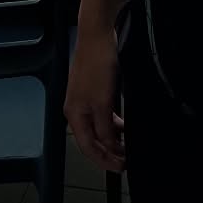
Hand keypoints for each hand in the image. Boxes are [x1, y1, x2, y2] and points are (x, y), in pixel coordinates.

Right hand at [65, 27, 124, 171]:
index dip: (104, 161)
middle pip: (92, 139)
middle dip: (108, 152)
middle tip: (126, 159)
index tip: (120, 168)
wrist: (97, 35)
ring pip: (98, 127)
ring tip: (127, 144)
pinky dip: (113, 123)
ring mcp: (84, 98)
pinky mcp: (93, 89)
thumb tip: (109, 147)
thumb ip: (105, 128)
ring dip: (112, 138)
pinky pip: (102, 114)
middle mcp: (76, 108)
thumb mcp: (103, 102)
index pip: (87, 148)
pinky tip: (123, 124)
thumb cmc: (96, 63)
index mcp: (74, 114)